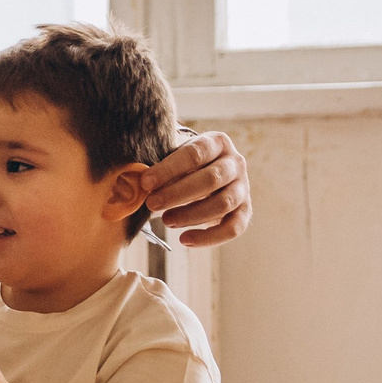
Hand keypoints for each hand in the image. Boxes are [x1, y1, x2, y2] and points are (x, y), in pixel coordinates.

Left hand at [144, 130, 250, 246]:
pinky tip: (184, 240)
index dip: (169, 169)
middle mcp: (235, 163)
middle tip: (151, 204)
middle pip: (211, 179)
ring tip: (166, 220)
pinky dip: (209, 237)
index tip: (145, 182)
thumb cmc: (182, 165)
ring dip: (191, 215)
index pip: (195, 153)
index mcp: (217, 142)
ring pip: (223, 204)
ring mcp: (243, 188)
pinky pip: (233, 228)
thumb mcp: (173, 157)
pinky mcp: (244, 211)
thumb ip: (161, 167)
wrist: (205, 174)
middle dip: (178, 193)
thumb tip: (137, 183)